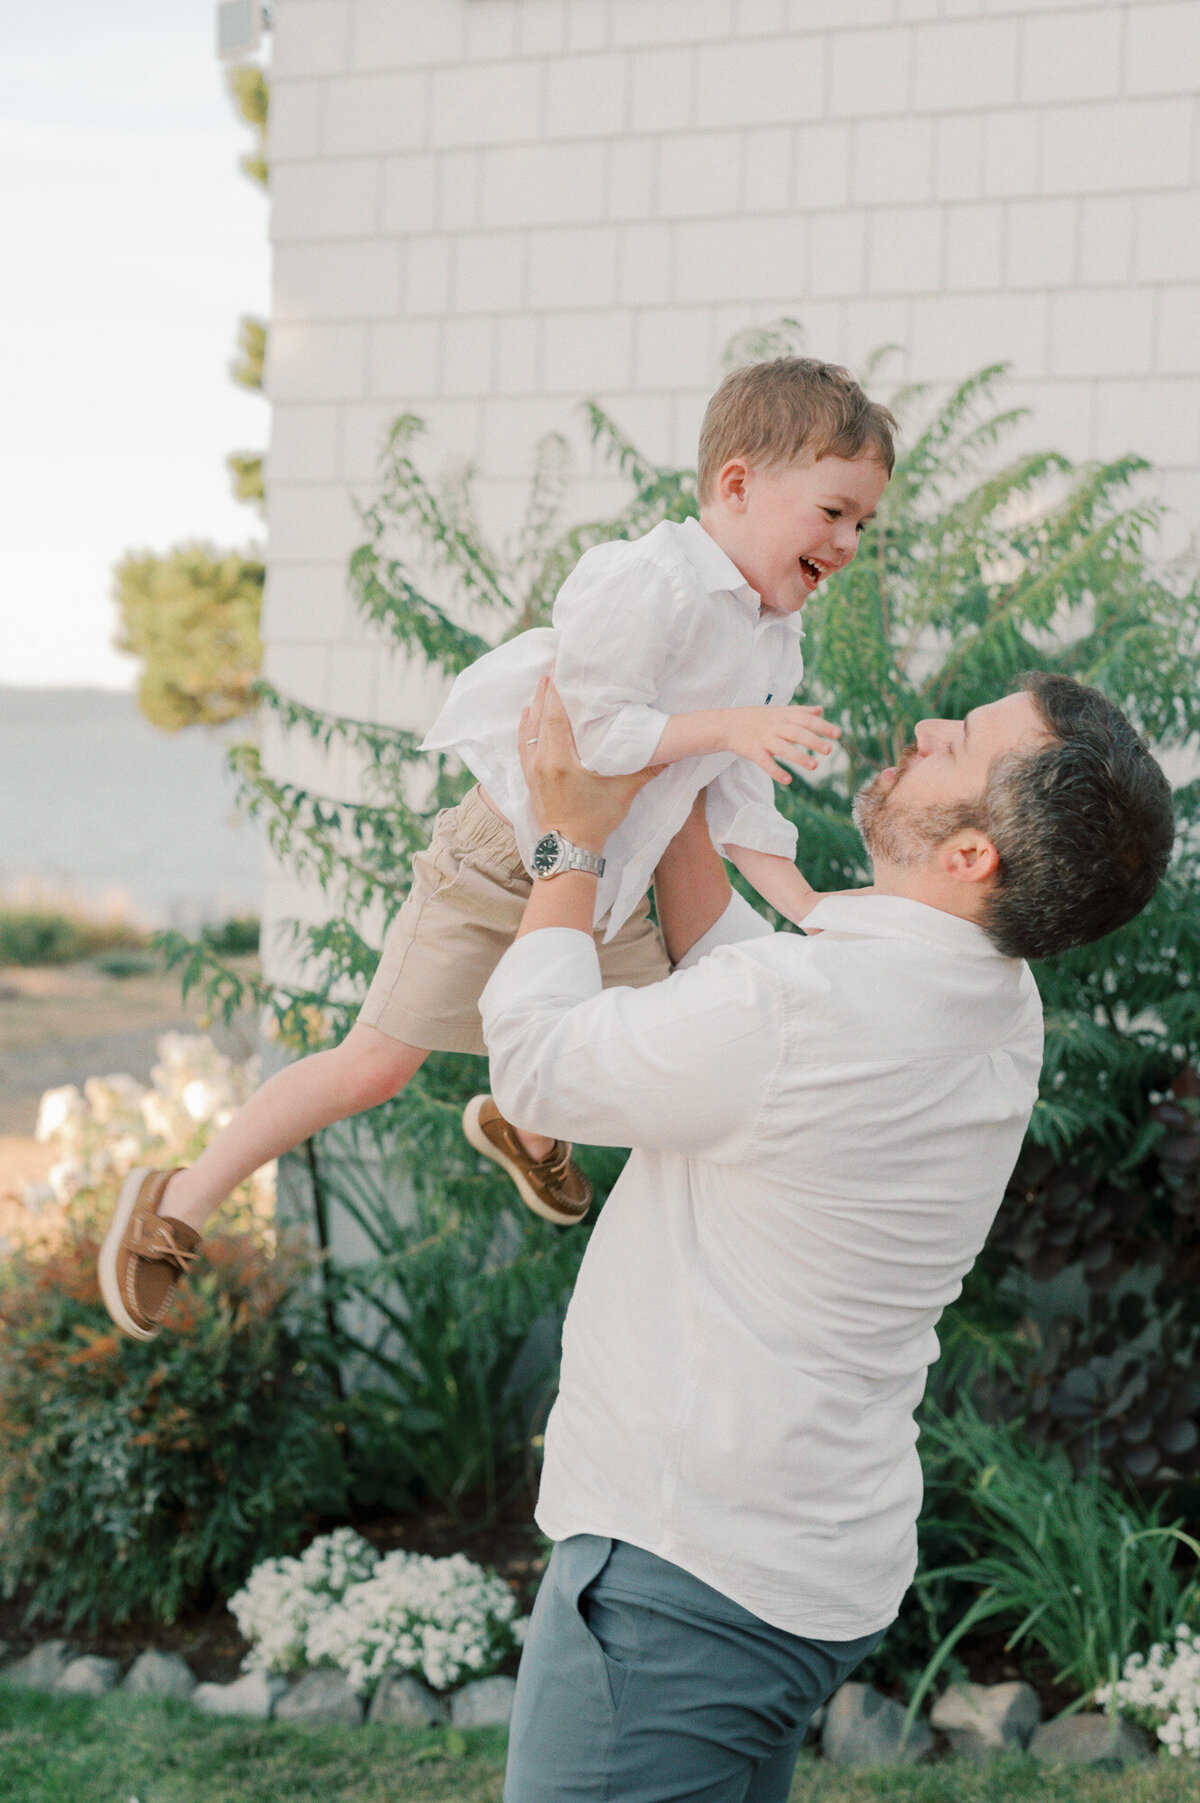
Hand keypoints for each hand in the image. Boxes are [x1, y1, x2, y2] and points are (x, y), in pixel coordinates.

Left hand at [520, 677, 663, 852]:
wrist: (569, 848)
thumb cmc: (596, 819)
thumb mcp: (624, 791)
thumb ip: (648, 767)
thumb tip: (675, 750)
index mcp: (560, 758)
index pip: (556, 714)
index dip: (559, 689)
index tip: (564, 667)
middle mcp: (541, 759)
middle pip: (540, 715)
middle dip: (548, 690)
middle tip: (556, 666)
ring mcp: (531, 768)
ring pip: (529, 727)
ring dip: (536, 704)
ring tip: (544, 682)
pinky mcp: (528, 776)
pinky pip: (522, 743)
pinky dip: (526, 725)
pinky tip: (528, 712)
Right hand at [723, 705, 839, 783]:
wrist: (726, 724)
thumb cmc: (756, 717)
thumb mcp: (778, 711)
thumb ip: (800, 711)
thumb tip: (820, 710)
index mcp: (784, 716)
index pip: (806, 719)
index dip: (822, 726)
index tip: (838, 734)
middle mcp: (775, 726)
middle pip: (797, 733)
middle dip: (813, 741)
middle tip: (829, 750)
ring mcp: (764, 739)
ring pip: (783, 749)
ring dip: (799, 757)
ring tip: (814, 766)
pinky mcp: (753, 752)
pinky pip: (766, 763)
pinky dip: (776, 771)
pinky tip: (788, 780)